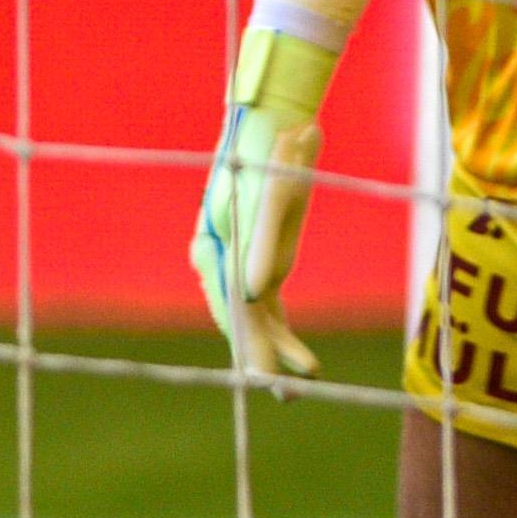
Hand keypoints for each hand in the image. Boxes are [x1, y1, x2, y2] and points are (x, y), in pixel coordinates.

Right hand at [191, 33, 332, 382]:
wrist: (259, 124)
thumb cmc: (261, 152)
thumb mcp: (272, 176)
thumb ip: (279, 204)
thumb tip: (273, 254)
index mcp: (216, 250)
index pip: (234, 306)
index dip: (251, 341)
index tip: (263, 375)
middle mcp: (220, 262)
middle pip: (240, 319)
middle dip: (261, 357)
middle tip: (281, 393)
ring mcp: (235, 262)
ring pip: (253, 318)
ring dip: (275, 349)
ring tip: (296, 387)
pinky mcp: (256, 261)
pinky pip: (265, 307)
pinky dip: (280, 333)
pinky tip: (299, 359)